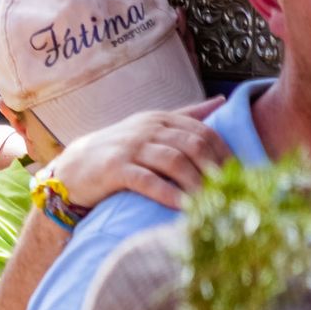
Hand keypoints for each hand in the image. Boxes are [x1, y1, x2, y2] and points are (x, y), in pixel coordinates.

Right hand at [48, 99, 229, 210]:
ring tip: (212, 203)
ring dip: (196, 184)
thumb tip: (221, 101)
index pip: (202, 132)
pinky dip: (169, 194)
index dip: (224, 154)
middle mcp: (146, 129)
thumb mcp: (149, 129)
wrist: (71, 168)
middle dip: (215, 169)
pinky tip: (183, 208)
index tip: (239, 176)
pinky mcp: (114, 168)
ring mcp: (129, 147)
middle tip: (230, 192)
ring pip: (174, 161)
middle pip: (192, 145)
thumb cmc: (116, 152)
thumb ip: (185, 116)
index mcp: (159, 120)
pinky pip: (148, 181)